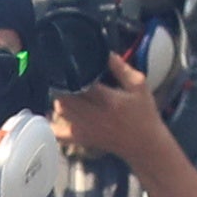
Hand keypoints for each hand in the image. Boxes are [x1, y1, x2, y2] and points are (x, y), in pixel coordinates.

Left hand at [48, 50, 174, 167]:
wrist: (144, 145)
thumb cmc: (144, 113)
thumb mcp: (139, 85)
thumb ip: (121, 68)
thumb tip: (104, 52)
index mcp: (107, 100)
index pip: (81, 83)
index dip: (73, 72)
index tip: (71, 62)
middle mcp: (93, 115)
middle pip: (65, 97)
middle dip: (63, 84)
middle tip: (66, 75)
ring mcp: (85, 129)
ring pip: (60, 111)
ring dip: (59, 99)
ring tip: (65, 90)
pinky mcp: (81, 139)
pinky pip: (58, 133)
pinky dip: (52, 124)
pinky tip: (52, 114)